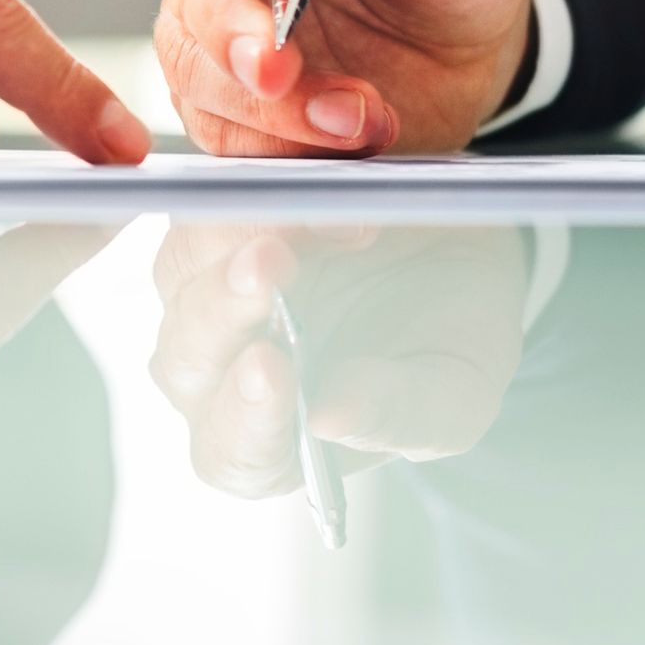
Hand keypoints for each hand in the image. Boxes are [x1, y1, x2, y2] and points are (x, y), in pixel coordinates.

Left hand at [148, 223, 526, 499]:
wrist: (459, 249)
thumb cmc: (449, 338)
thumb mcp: (455, 389)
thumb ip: (402, 414)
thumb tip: (332, 419)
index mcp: (274, 444)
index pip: (235, 449)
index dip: (249, 414)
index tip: (275, 368)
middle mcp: (221, 379)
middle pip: (191, 355)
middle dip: (228, 307)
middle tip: (274, 263)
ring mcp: (204, 302)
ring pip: (186, 277)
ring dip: (241, 241)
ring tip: (336, 219)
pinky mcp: (207, 235)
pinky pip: (206, 211)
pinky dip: (259, 198)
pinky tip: (326, 195)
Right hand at [152, 0, 532, 155]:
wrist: (459, 47)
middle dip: (232, 26)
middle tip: (280, 69)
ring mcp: (210, 12)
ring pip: (192, 57)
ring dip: (265, 103)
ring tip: (352, 117)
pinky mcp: (218, 88)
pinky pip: (216, 124)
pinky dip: (275, 142)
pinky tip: (337, 137)